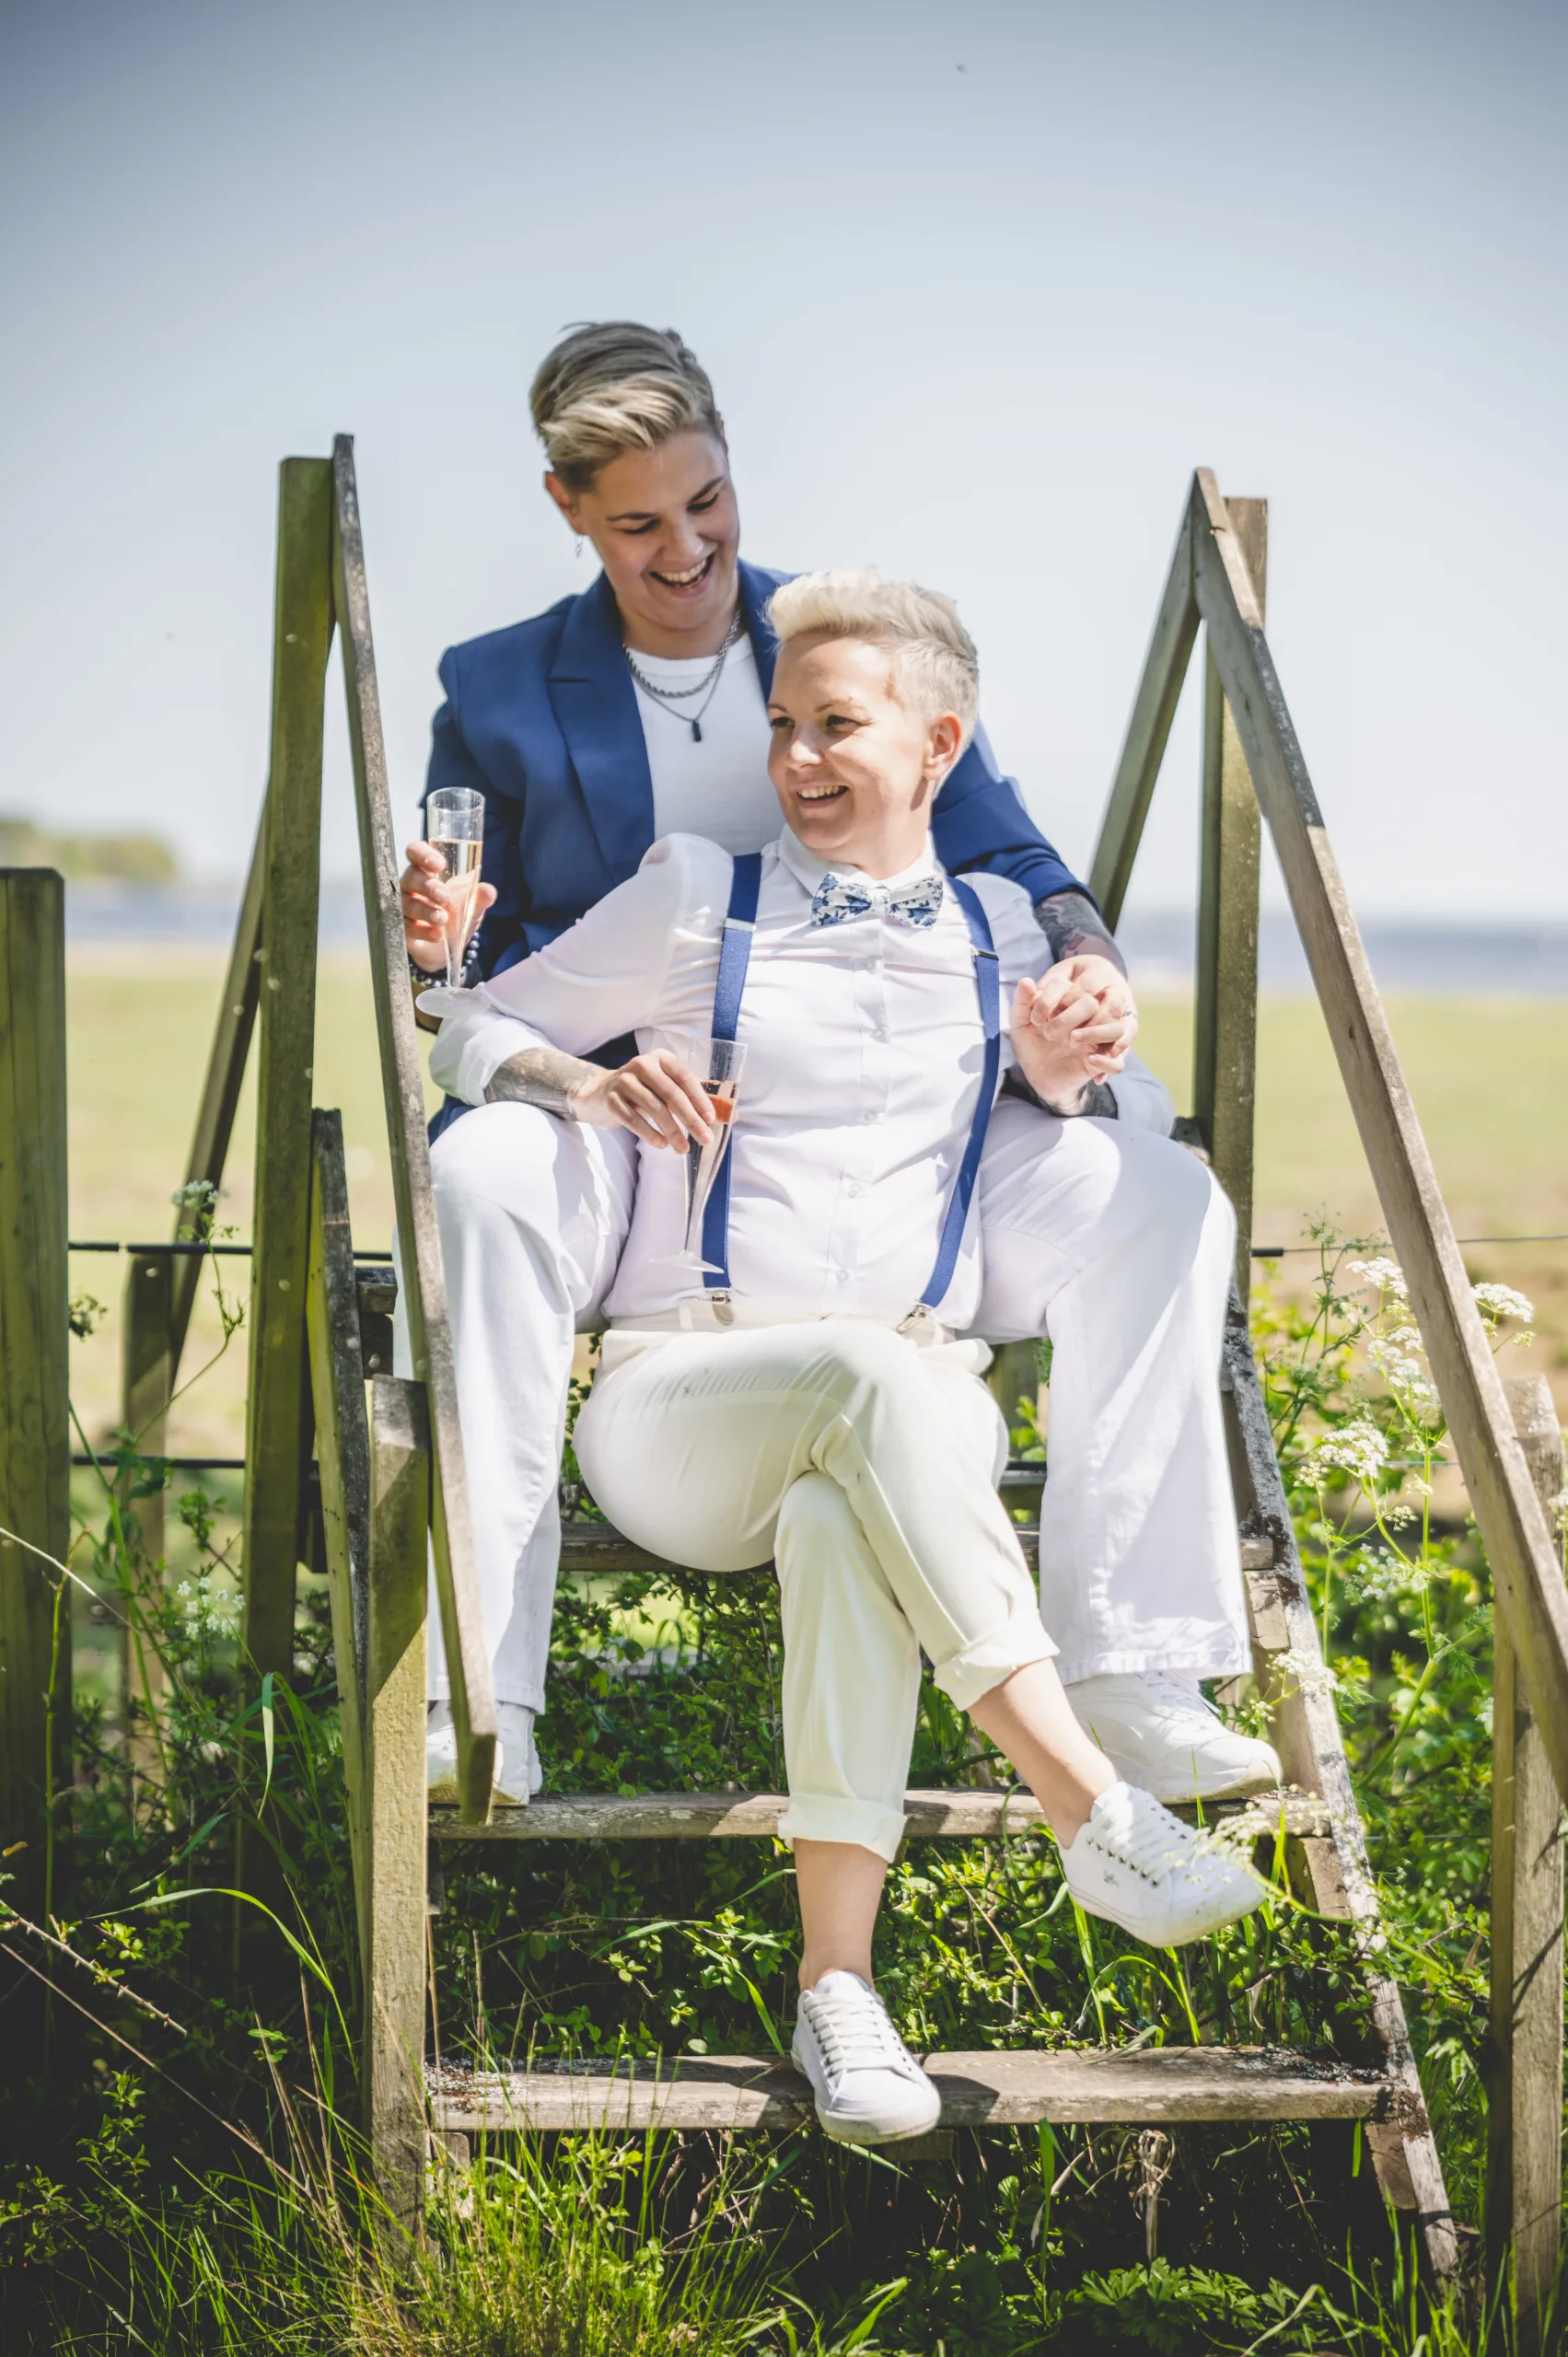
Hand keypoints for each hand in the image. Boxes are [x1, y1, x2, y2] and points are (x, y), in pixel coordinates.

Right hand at [401, 840, 496, 974]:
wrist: (449, 946)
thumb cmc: (457, 914)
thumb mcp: (472, 905)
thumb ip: (480, 897)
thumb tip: (488, 890)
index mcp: (425, 870)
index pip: (415, 852)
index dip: (423, 854)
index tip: (440, 864)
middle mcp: (410, 885)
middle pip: (410, 877)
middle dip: (428, 887)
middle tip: (445, 898)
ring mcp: (403, 906)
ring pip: (407, 904)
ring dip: (425, 911)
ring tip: (442, 920)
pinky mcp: (402, 928)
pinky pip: (406, 927)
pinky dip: (422, 931)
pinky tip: (436, 935)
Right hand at [570, 1049, 716, 1149]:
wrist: (601, 1093)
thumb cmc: (644, 1092)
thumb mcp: (667, 1090)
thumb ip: (696, 1100)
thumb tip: (731, 1117)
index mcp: (662, 1059)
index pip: (685, 1077)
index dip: (700, 1098)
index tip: (711, 1119)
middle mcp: (642, 1065)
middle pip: (671, 1094)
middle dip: (690, 1119)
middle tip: (704, 1139)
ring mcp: (624, 1081)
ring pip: (653, 1108)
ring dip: (671, 1130)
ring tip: (683, 1148)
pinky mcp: (611, 1098)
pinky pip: (632, 1119)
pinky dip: (649, 1133)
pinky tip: (661, 1144)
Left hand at [1011, 956, 1137, 1111]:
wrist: (1036, 1073)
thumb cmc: (1031, 1042)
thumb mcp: (1022, 1022)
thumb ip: (1023, 1001)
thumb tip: (1026, 981)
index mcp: (1077, 1001)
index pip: (1082, 986)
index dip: (1059, 999)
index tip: (1036, 1020)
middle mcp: (1094, 1017)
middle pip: (1100, 1005)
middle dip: (1073, 1015)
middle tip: (1049, 1033)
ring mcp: (1102, 1039)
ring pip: (1118, 1029)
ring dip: (1096, 1032)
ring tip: (1072, 1040)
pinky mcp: (1104, 1062)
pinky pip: (1119, 1062)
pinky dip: (1108, 1062)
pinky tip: (1090, 1060)